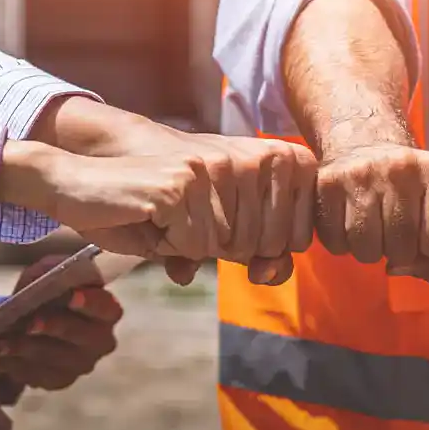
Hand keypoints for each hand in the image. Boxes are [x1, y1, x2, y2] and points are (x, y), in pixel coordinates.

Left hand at [0, 256, 124, 391]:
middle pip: (85, 337)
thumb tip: (46, 276)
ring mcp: (82, 364)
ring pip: (57, 360)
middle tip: (30, 324)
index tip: (72, 296)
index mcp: (105, 310)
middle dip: (57, 328)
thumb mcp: (45, 275)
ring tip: (1, 343)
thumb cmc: (45, 295)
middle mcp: (101, 340)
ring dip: (27, 350)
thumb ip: (49, 271)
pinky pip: (40, 376)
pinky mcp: (60, 381)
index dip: (92, 303)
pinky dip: (17, 365)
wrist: (28, 323)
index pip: (107, 308)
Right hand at [1, 141, 214, 255]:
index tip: (161, 229)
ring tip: (142, 219)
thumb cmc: (108, 212)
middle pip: (225, 238)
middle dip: (186, 246)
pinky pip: (188, 242)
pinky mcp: (172, 190)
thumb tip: (224, 273)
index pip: (231, 229)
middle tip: (148, 223)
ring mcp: (190, 176)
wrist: (65, 186)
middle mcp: (205, 168)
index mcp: (205, 172)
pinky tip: (138, 218)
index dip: (197, 245)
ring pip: (208, 243)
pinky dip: (162, 243)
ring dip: (172, 245)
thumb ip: (193, 249)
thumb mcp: (160, 235)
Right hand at [158, 133, 318, 284]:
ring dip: (201, 246)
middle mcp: (266, 155)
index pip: (300, 241)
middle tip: (204, 216)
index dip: (265, 249)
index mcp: (290, 159)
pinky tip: (160, 216)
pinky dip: (174, 244)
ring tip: (183, 213)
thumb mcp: (240, 225)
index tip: (236, 221)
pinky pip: (198, 243)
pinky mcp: (187, 176)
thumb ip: (268, 254)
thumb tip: (266, 274)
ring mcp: (229, 162)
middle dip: (233, 248)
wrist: (128, 166)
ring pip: (234, 246)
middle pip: (269, 246)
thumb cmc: (193, 201)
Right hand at [313, 143, 428, 280]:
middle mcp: (401, 167)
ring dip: (368, 251)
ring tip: (371, 230)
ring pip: (366, 249)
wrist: (364, 143)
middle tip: (392, 237)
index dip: (425, 253)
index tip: (419, 242)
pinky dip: (341, 244)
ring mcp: (362, 173)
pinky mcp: (328, 183)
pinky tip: (349, 223)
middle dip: (396, 254)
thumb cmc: (406, 186)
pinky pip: (336, 242)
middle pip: (400, 248)